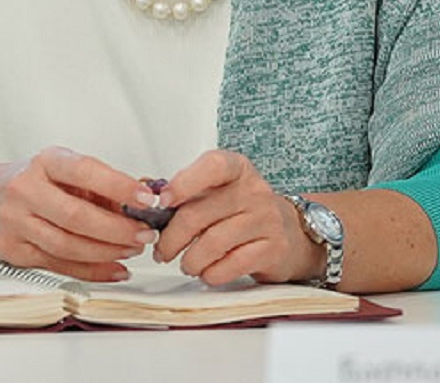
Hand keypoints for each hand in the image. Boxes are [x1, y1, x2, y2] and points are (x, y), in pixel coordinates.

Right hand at [0, 147, 159, 281]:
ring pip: (68, 246)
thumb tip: (145, 198)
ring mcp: (16, 222)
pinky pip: (60, 266)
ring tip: (132, 248)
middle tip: (144, 234)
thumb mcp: (64, 171)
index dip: (118, 186)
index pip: (84, 171)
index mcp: (45, 162)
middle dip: (117, 229)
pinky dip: (92, 271)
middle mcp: (25, 190)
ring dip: (107, 252)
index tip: (146, 198)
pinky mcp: (15, 251)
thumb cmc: (35, 183)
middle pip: (76, 216)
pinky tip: (114, 267)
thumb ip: (102, 184)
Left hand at [152, 150, 320, 285]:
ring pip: (211, 243)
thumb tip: (147, 198)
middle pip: (199, 213)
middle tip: (162, 250)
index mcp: (237, 169)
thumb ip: (187, 192)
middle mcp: (254, 191)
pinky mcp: (272, 249)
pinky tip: (207, 272)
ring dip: (189, 260)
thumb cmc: (244, 212)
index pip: (212, 166)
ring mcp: (266, 220)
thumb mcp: (220, 192)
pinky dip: (211, 274)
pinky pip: (230, 265)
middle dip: (171, 238)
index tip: (162, 201)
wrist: (292, 234)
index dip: (183, 183)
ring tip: (186, 263)